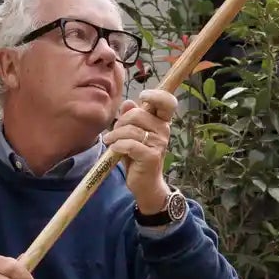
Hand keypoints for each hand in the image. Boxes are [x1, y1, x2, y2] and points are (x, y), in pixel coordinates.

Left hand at [106, 87, 178, 211]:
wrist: (145, 183)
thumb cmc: (137, 156)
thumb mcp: (132, 134)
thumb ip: (131, 117)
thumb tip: (128, 102)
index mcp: (161, 122)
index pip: (167, 102)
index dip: (156, 95)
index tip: (143, 95)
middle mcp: (163, 130)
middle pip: (138, 114)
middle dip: (121, 122)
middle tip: (114, 133)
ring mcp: (158, 143)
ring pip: (130, 130)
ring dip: (115, 135)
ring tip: (110, 142)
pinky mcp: (150, 156)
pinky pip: (129, 144)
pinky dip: (118, 146)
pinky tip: (115, 150)